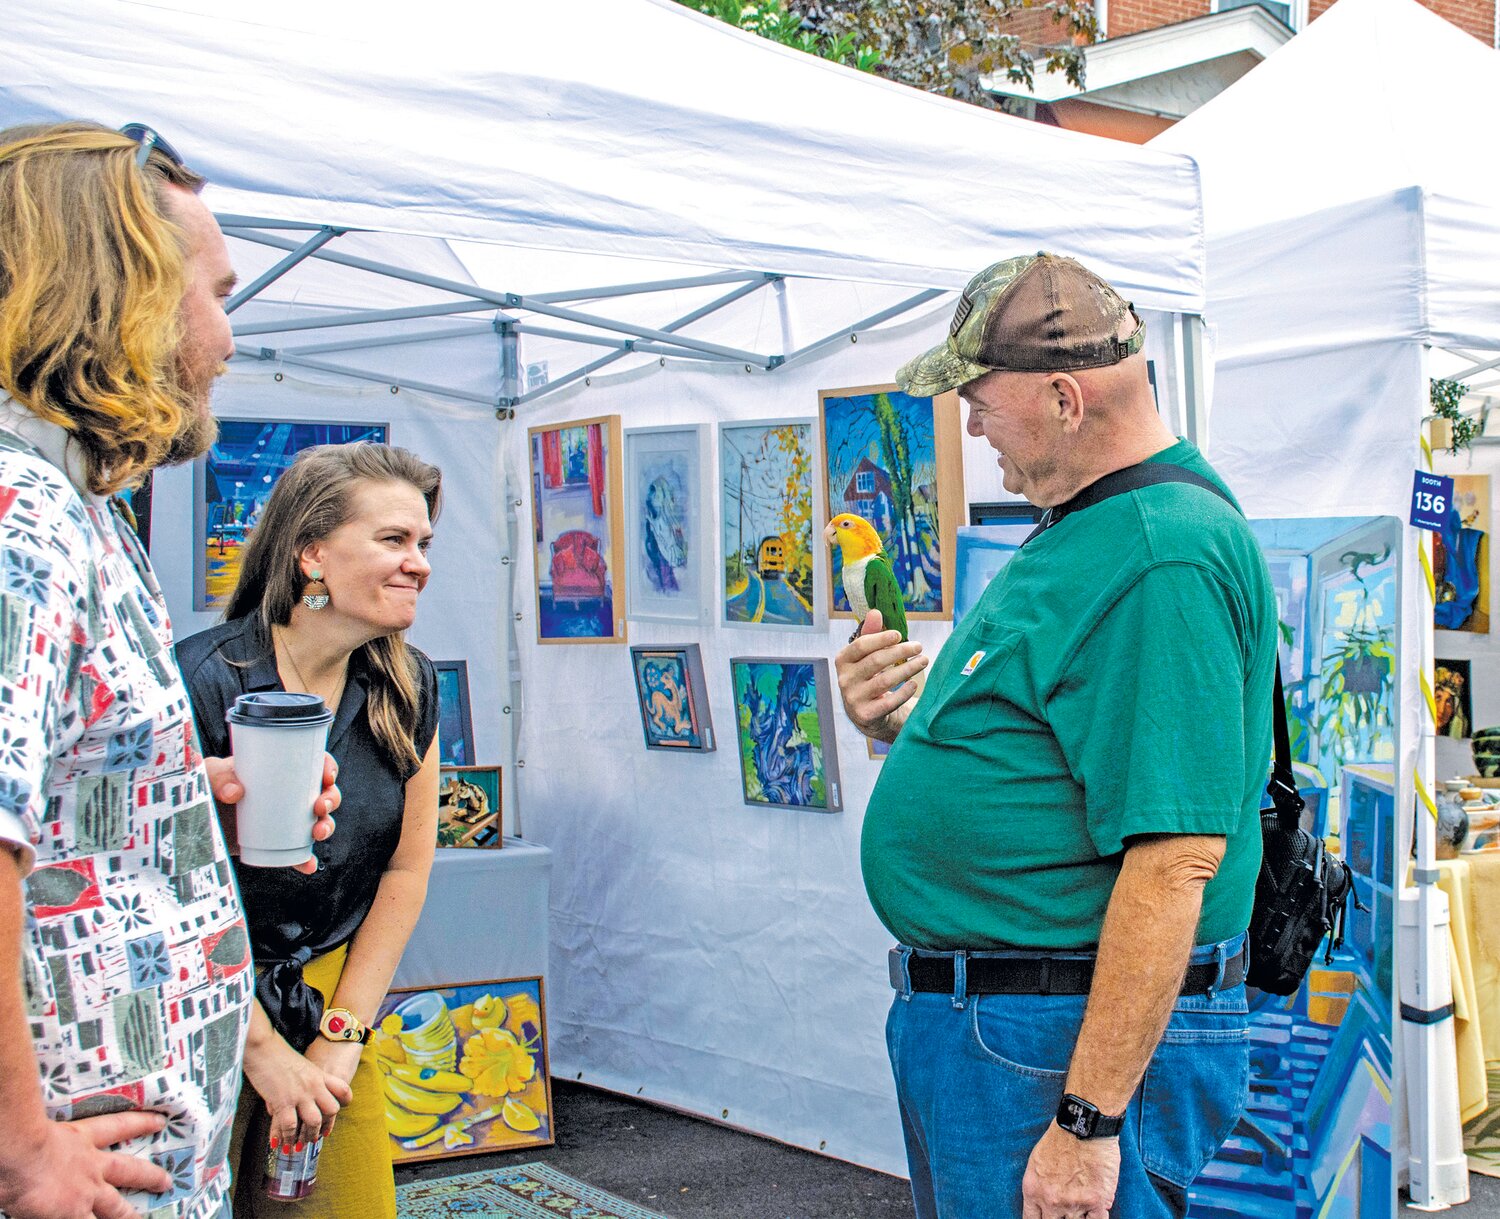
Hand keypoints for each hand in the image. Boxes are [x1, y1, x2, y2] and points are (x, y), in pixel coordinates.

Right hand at [0, 1110, 171, 1218]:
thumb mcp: (41, 1130)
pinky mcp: (75, 1214)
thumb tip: (40, 1143)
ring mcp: (86, 1193)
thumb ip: (47, 1139)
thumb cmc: (21, 1137)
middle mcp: (90, 1166)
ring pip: (116, 1207)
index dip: (140, 1124)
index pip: (117, 1127)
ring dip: (129, 1216)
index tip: (160, 1122)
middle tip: (167, 1181)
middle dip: (149, 1176)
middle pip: (128, 1170)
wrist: (21, 1153)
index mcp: (80, 1139)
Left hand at [206, 754, 339, 875]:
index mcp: (277, 770)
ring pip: (317, 821)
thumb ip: (217, 776)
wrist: (189, 823)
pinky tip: (308, 865)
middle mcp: (286, 795)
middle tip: (321, 807)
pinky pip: (297, 853)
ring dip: (326, 826)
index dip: (327, 768)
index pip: (311, 763)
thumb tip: (237, 792)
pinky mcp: (274, 845)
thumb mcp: (207, 775)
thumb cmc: (201, 789)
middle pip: (322, 792)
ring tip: (317, 834)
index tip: (327, 776)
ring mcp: (283, 821)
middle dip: (332, 799)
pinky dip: (305, 859)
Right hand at [242, 1029, 351, 1147]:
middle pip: (332, 1109)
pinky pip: (290, 1126)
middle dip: (325, 1125)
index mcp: (320, 1075)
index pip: (343, 1089)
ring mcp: (300, 1094)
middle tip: (316, 1135)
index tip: (336, 1112)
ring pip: (314, 1121)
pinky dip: (286, 1137)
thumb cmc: (277, 1055)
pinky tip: (281, 1143)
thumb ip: (304, 1083)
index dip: (344, 1102)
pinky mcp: (283, 1101)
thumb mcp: (300, 1066)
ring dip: (307, 1136)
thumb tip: (296, 1103)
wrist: (263, 1047)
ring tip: (300, 1145)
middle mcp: (314, 1085)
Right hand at [834, 610, 926, 739]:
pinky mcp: (866, 715)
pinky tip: (915, 683)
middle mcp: (845, 680)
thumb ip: (870, 634)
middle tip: (919, 646)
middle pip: (876, 661)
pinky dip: (904, 692)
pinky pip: (889, 703)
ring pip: (884, 681)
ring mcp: (854, 699)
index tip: (899, 634)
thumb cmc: (868, 677)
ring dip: (908, 668)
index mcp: (843, 661)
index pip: (861, 645)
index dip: (880, 638)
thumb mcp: (865, 655)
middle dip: (901, 651)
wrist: (865, 713)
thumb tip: (875, 612)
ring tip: (923, 661)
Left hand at [1021, 1122, 1119, 1218]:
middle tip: (1067, 1207)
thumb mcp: (1037, 1162)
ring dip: (1080, 1216)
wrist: (1083, 1125)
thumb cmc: (1061, 1138)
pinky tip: (1097, 1208)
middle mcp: (1051, 1201)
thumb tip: (1045, 1205)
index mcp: (1033, 1190)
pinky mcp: (1096, 1201)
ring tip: (1082, 1201)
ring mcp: (1074, 1203)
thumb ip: (1040, 1187)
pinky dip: (1097, 1217)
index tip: (1047, 1218)